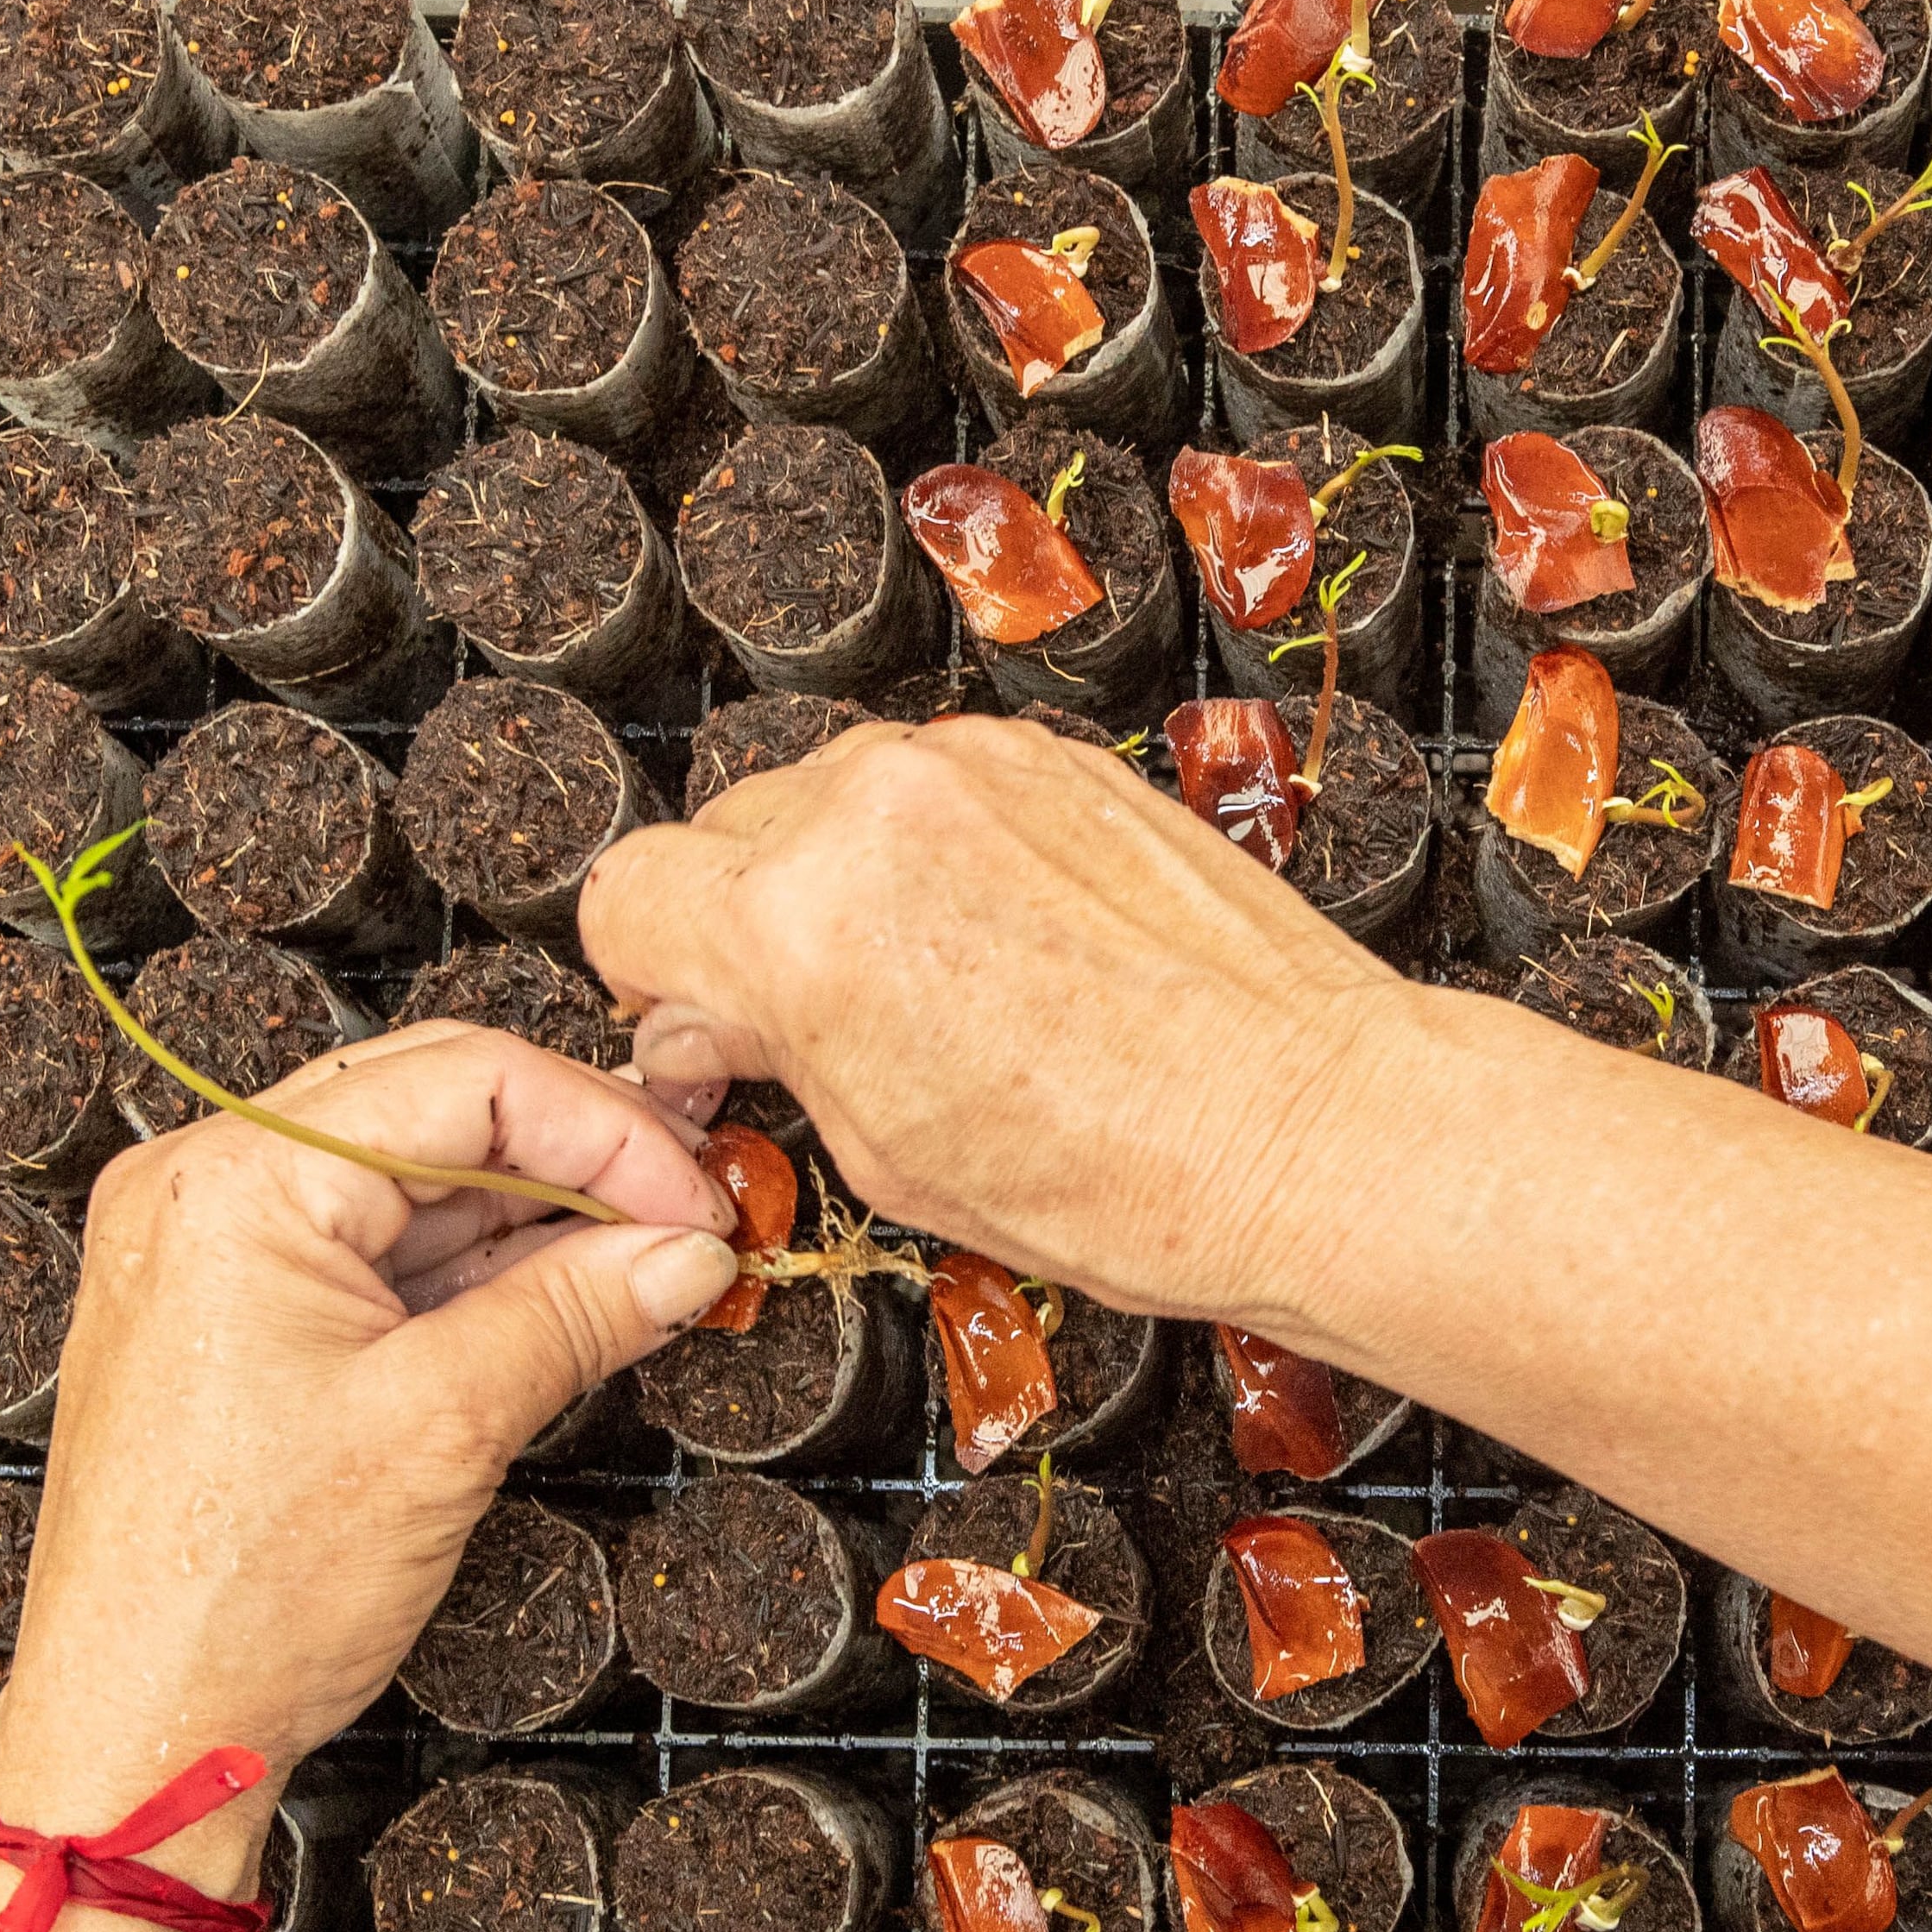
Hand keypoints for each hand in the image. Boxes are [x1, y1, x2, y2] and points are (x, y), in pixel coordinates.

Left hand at [0, 1021, 739, 1844]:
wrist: (140, 1735)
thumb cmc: (237, 1598)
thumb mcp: (445, 1426)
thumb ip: (578, 1308)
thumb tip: (687, 1250)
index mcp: (233, 1180)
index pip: (466, 1079)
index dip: (607, 1130)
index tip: (698, 1195)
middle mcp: (201, 1187)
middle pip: (437, 1106)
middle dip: (580, 1154)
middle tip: (693, 1205)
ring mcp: (208, 1250)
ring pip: (414, 1177)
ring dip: (539, 1211)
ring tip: (653, 1256)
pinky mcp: (228, 1315)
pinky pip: (375, 1249)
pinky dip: (477, 1267)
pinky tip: (573, 1291)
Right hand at [577, 715, 1401, 1326]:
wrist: (1305, 1123)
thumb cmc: (1127, 1175)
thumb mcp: (888, 1156)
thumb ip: (773, 1053)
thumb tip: (712, 1016)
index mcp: (798, 921)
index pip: (626, 895)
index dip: (651, 976)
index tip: (701, 1020)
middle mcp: (874, 810)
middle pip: (726, 834)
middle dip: (749, 923)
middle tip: (821, 1022)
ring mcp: (975, 768)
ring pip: (833, 798)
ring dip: (849, 876)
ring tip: (937, 986)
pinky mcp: (1057, 757)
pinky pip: (942, 785)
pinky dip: (945, 848)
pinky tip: (1011, 942)